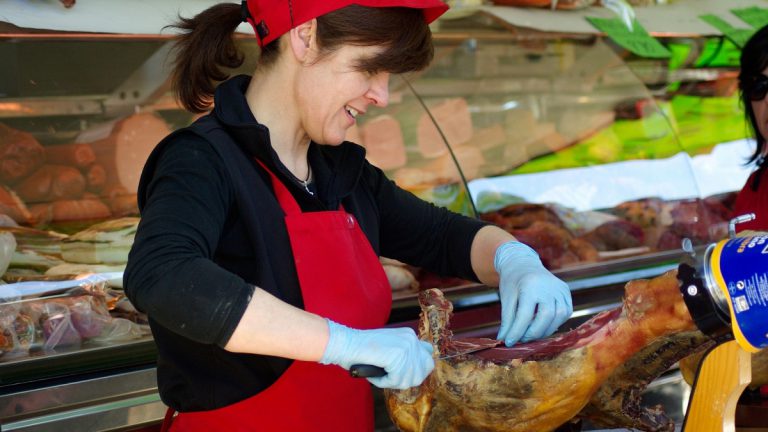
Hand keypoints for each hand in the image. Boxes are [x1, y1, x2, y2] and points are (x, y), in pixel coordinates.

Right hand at [320, 319, 434, 389]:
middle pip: (425, 370)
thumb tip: (417, 372)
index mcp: (410, 335)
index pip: (428, 356)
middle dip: (408, 378)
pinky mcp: (397, 356)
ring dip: (392, 382)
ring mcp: (406, 346)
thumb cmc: (362, 350)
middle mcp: (411, 339)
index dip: (418, 368)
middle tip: (391, 377)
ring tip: (379, 373)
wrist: (346, 343)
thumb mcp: (389, 348)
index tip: (402, 372)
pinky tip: (374, 373)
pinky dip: (383, 382)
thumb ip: (404, 355)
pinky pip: (396, 381)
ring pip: (409, 379)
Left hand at [494, 241, 572, 346]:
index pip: (525, 315)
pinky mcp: (566, 291)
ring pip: (558, 317)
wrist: (522, 263)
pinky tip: (542, 324)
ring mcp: (560, 288)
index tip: (509, 342)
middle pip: (545, 317)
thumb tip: (504, 341)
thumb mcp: (506, 299)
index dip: (517, 332)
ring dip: (545, 330)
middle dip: (533, 333)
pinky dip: (554, 322)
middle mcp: (549, 285)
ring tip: (531, 333)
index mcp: (530, 285)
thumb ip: (507, 320)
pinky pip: (565, 313)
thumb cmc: (512, 282)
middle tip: (521, 339)